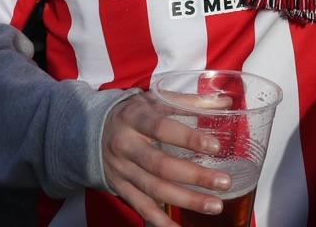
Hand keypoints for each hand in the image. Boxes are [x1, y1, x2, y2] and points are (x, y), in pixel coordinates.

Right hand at [102, 92, 232, 226]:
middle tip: (224, 182)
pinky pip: (142, 207)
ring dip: (187, 200)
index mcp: (135, 118)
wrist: (90, 130)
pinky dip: (161, 221)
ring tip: (215, 205)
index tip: (215, 147)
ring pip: (155, 189)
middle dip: (195, 176)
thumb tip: (225, 102)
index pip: (162, 128)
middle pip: (161, 165)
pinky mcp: (120, 188)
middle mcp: (126, 146)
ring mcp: (122, 170)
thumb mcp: (155, 100)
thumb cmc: (133, 114)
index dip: (188, 138)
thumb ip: (189, 102)